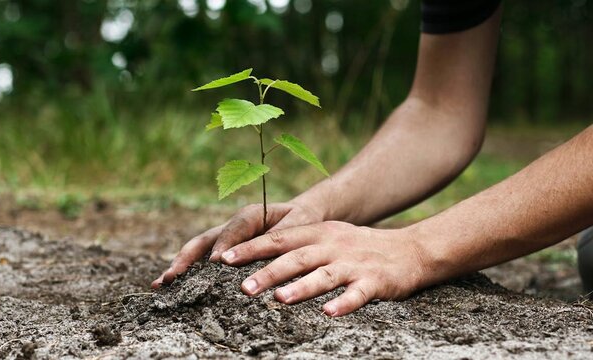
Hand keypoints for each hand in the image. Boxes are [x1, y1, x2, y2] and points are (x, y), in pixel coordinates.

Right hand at [151, 201, 323, 287]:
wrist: (302, 215)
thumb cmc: (302, 220)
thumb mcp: (299, 223)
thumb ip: (282, 234)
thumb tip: (263, 250)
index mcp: (251, 215)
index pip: (234, 230)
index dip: (224, 245)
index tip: (216, 263)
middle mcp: (232, 226)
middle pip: (204, 240)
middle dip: (186, 258)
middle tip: (172, 276)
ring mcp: (225, 238)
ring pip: (198, 250)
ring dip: (179, 266)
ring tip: (161, 284)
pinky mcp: (224, 250)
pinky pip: (203, 260)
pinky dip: (187, 272)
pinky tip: (171, 287)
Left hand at [219, 221, 426, 316]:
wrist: (410, 250)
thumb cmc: (358, 247)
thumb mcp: (327, 237)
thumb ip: (296, 246)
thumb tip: (255, 259)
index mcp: (318, 233)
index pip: (278, 239)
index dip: (251, 248)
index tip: (224, 258)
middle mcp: (333, 245)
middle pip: (296, 258)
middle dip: (268, 272)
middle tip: (243, 287)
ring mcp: (354, 263)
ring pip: (324, 275)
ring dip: (301, 287)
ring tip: (280, 300)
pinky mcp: (375, 281)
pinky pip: (357, 294)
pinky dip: (343, 303)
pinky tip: (329, 313)